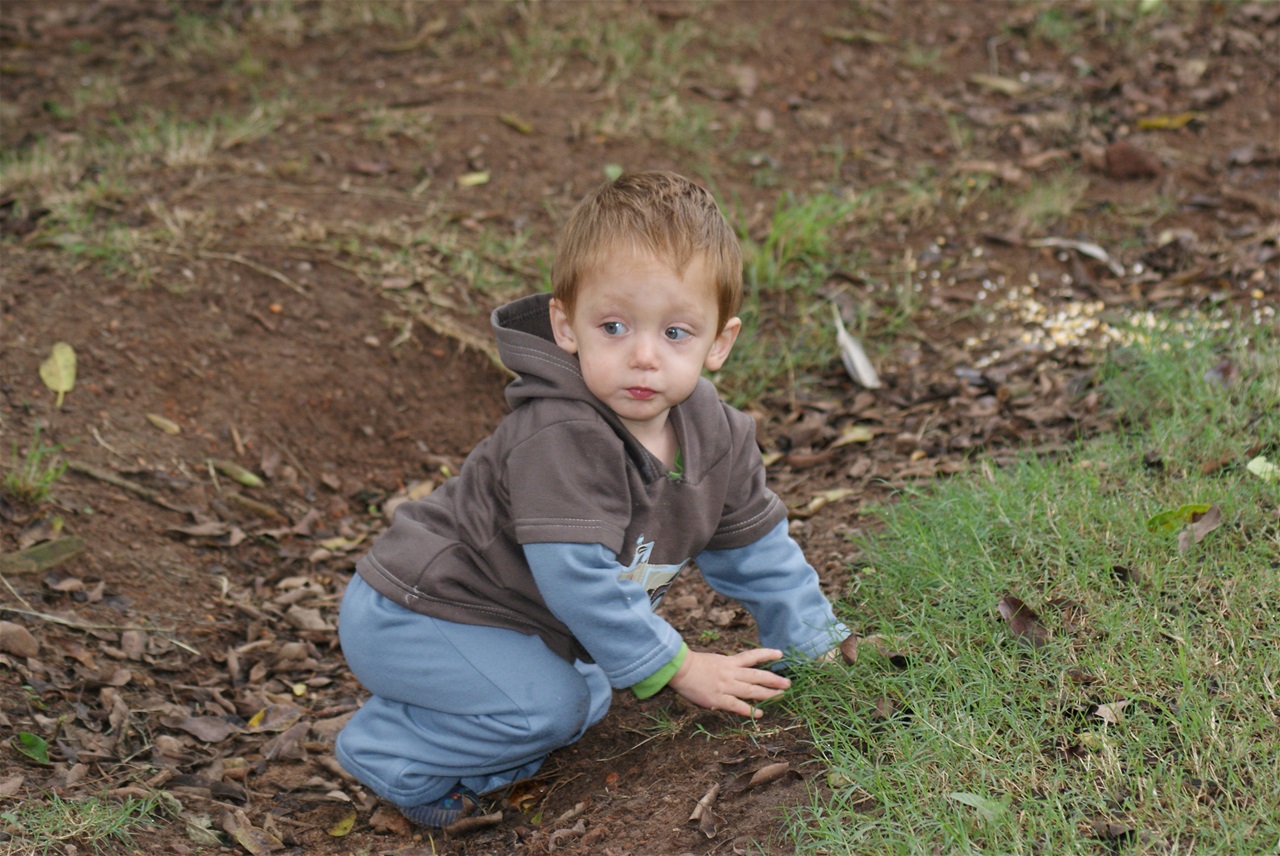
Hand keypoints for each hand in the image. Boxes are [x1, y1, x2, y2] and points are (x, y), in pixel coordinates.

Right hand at [666, 648, 789, 717]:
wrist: (680, 669)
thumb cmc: (694, 664)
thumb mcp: (714, 661)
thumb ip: (727, 668)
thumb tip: (737, 674)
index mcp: (729, 662)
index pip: (752, 656)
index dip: (767, 655)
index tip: (780, 654)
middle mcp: (731, 673)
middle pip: (757, 676)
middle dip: (774, 680)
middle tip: (788, 683)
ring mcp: (726, 686)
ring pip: (752, 690)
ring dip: (768, 694)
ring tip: (781, 696)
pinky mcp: (719, 699)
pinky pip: (737, 706)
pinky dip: (749, 710)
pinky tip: (759, 714)